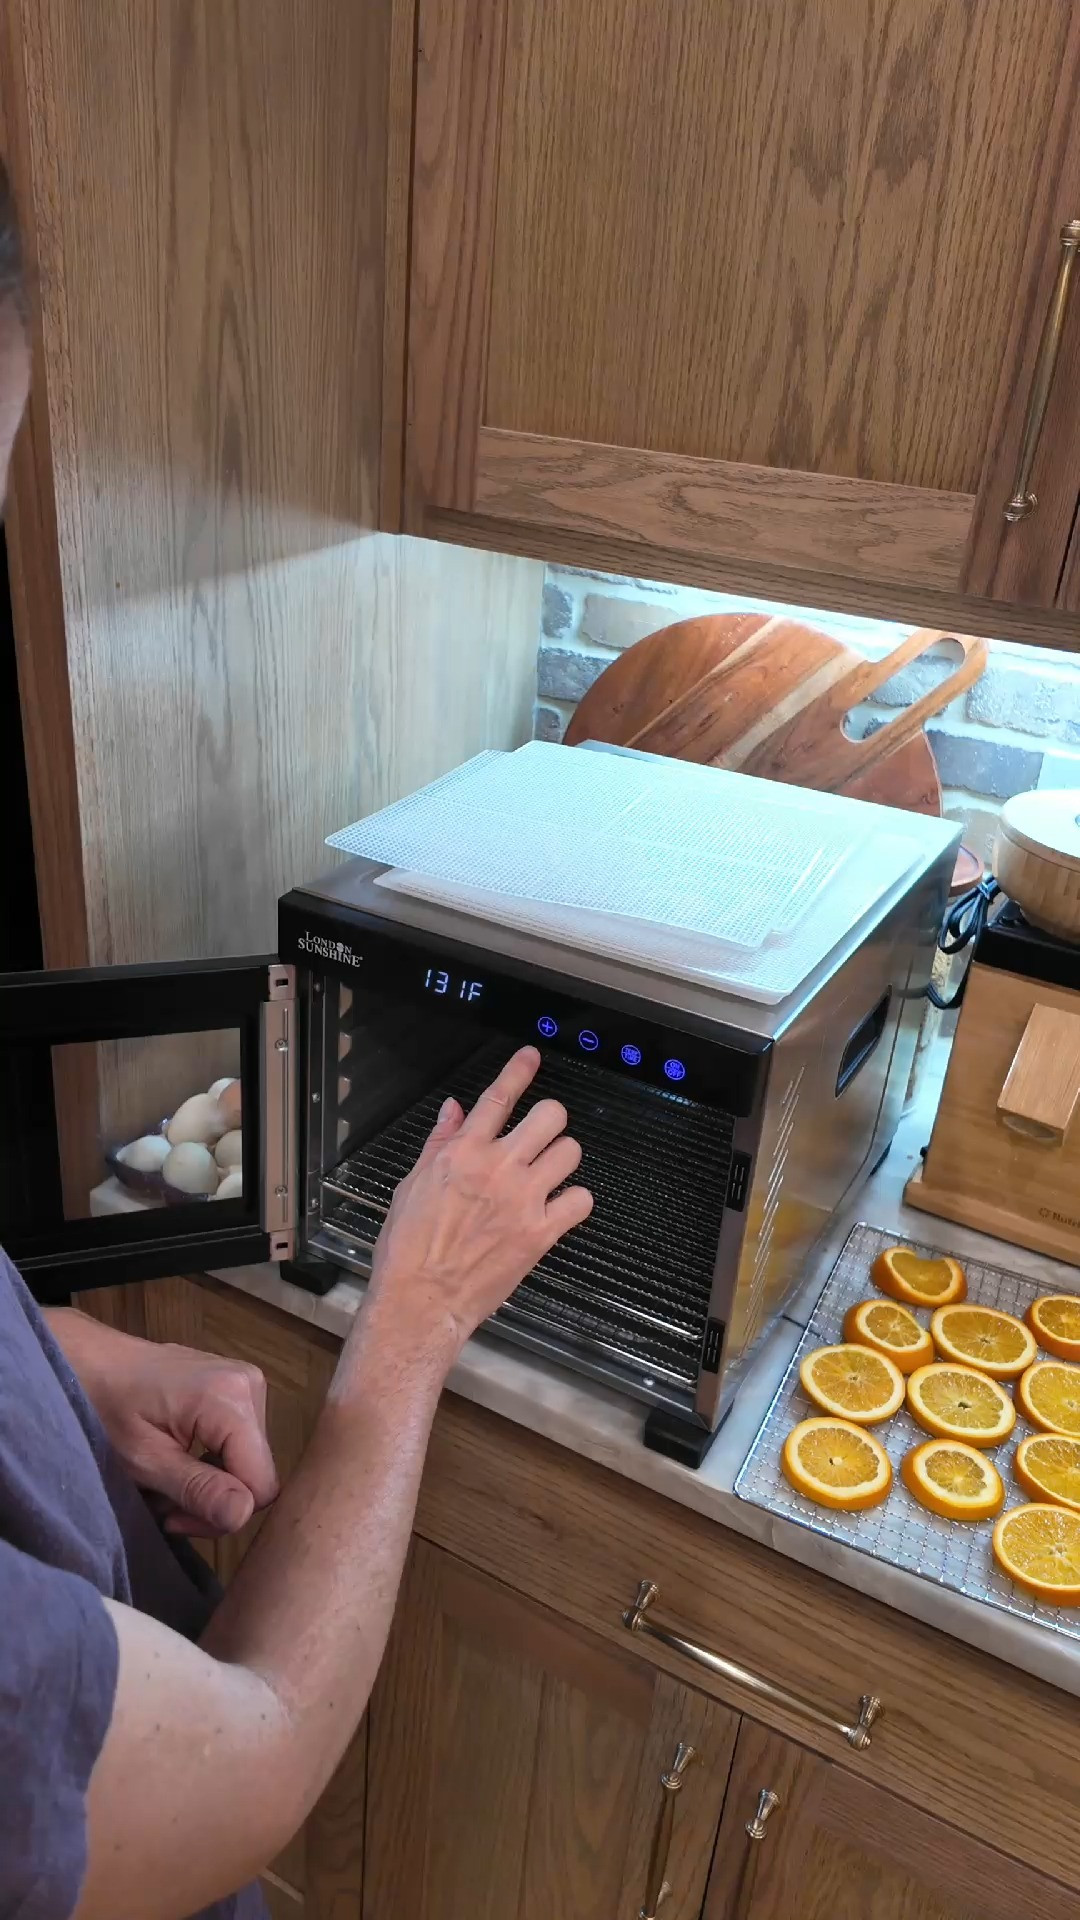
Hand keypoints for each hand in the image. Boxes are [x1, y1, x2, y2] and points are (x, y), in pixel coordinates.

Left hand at [47, 1311, 278, 1536]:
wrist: (90, 1361)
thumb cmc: (105, 1409)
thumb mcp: (144, 1460)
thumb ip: (196, 1489)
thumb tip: (242, 1515)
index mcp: (231, 1399)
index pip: (261, 1485)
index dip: (224, 1513)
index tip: (176, 1517)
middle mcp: (251, 1385)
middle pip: (256, 1473)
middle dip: (212, 1499)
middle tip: (165, 1505)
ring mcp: (248, 1382)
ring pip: (249, 1462)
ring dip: (210, 1483)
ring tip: (165, 1479)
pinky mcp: (239, 1386)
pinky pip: (240, 1442)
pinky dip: (211, 1460)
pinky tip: (179, 1457)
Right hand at [364, 1046, 592, 1363]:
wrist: (420, 1300)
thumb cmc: (408, 1249)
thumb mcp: (413, 1185)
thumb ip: (439, 1143)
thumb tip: (454, 1111)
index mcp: (462, 1153)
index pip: (498, 1097)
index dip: (519, 1070)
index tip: (531, 1057)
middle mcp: (498, 1169)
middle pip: (549, 1116)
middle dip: (549, 1119)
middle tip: (543, 1133)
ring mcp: (523, 1199)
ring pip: (570, 1152)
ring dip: (562, 1158)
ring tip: (549, 1172)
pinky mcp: (541, 1232)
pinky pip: (581, 1200)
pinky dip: (575, 1201)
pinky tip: (560, 1207)